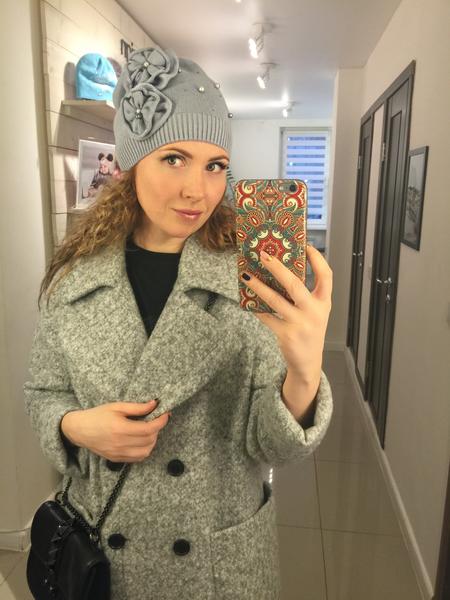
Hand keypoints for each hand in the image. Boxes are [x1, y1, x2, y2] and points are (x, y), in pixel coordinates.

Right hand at [61, 400, 170, 462]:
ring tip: (148, 430)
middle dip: (157, 429)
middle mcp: (120, 444)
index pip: (149, 429)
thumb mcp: (117, 406)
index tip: (165, 414)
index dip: (161, 422)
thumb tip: (155, 404)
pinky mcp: (116, 459)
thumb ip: (137, 407)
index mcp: (120, 428)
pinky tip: (141, 440)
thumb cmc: (98, 415)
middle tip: (155, 420)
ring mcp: (118, 454)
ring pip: (146, 452)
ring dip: (152, 441)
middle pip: (149, 440)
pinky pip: (137, 458)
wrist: (79, 429)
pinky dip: (144, 450)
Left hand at [240, 245, 332, 383]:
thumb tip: (281, 270)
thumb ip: (305, 295)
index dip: (317, 259)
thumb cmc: (309, 330)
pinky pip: (267, 316)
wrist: (308, 363)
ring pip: (275, 299)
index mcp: (324, 303)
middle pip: (294, 284)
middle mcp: (314, 312)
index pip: (326, 276)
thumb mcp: (314, 312)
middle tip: (263, 255)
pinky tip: (247, 299)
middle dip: (277, 268)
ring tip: (246, 275)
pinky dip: (256, 307)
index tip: (306, 246)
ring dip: (258, 285)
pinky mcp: (286, 334)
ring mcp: (300, 324)